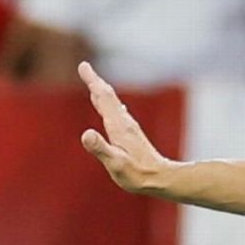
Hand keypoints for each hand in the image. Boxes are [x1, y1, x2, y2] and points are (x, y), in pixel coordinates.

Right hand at [78, 62, 171, 191]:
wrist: (161, 179)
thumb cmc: (137, 174)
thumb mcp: (115, 163)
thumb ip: (101, 148)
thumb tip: (86, 134)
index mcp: (118, 126)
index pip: (104, 98)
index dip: (93, 81)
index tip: (84, 65)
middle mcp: (125, 123)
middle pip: (108, 97)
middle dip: (95, 82)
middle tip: (85, 68)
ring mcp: (129, 129)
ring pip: (114, 105)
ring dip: (102, 93)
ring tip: (95, 85)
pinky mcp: (132, 136)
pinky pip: (118, 114)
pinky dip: (110, 106)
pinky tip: (112, 108)